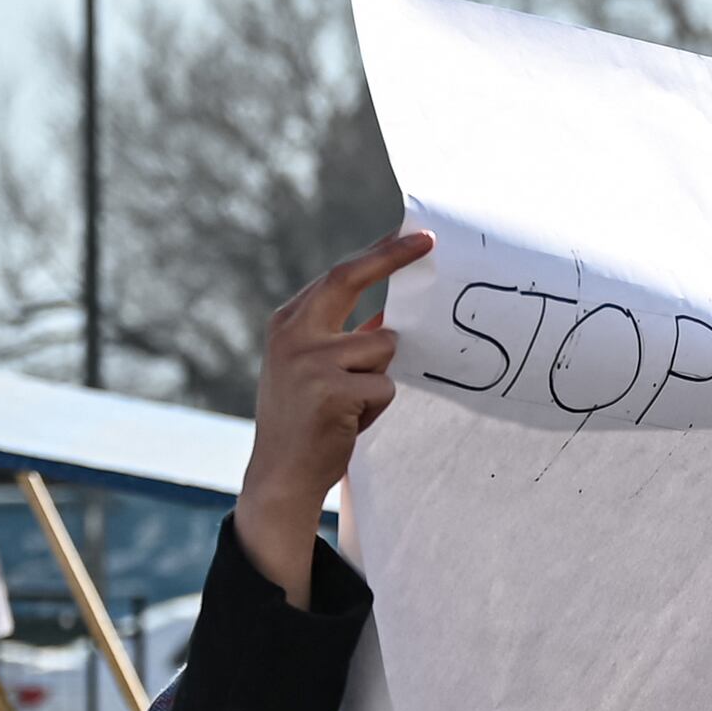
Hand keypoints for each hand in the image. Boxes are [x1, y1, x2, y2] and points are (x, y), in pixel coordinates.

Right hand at [239, 234, 423, 603]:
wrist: (281, 474)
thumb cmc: (308, 418)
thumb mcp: (316, 366)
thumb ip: (346, 336)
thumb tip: (394, 312)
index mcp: (288, 322)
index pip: (338, 275)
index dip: (379, 254)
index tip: (414, 236)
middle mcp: (292, 333)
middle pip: (350, 279)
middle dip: (392, 257)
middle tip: (430, 242)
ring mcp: (308, 360)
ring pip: (383, 346)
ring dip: (380, 376)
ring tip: (352, 403)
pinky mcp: (330, 390)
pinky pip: (384, 386)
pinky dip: (376, 407)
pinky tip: (349, 421)